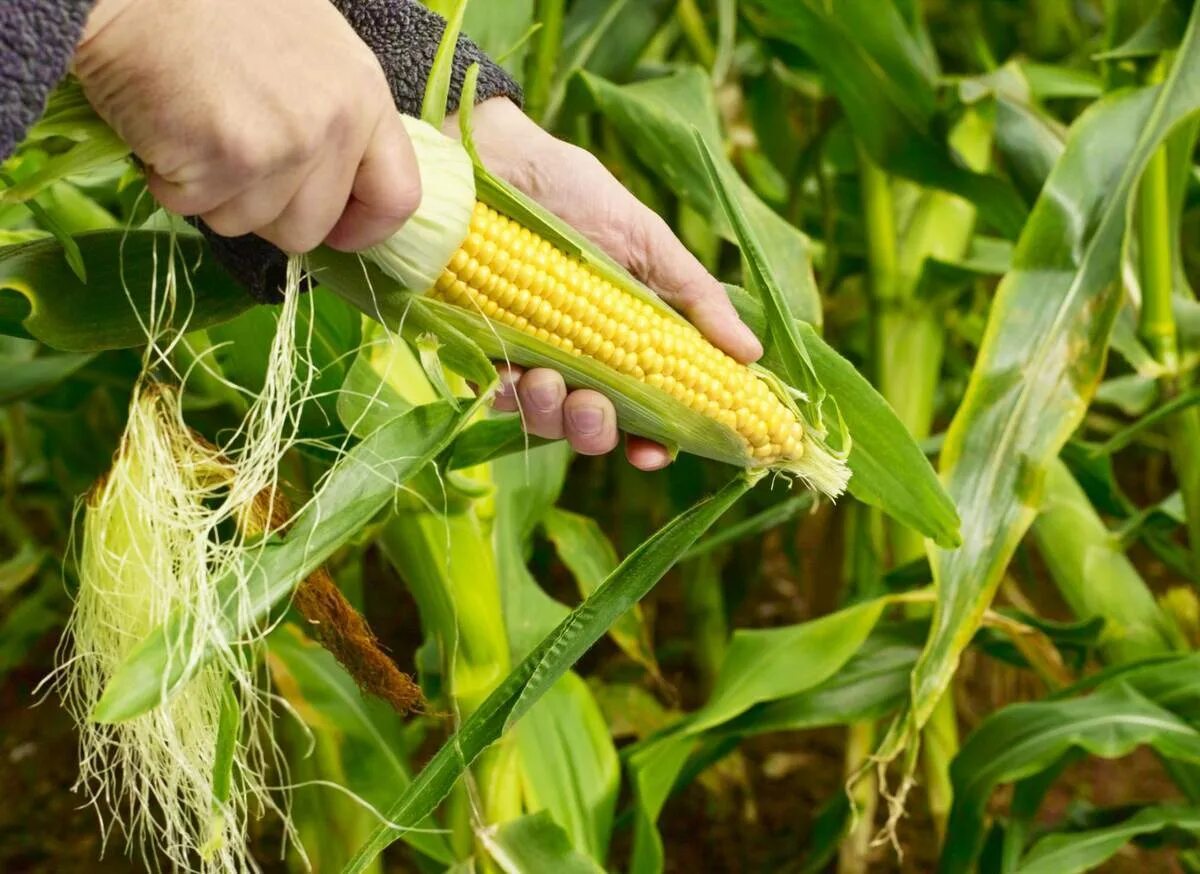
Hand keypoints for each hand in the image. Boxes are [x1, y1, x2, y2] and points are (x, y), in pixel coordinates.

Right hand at [74, 0, 419, 253]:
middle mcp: (333, 126)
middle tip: (232, 159)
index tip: (336, 232)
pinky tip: (166, 125)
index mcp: (364, 96)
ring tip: (196, 127)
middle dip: (265, 213)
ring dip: (211, 193)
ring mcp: (282, 146)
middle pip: (310, 228)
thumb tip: (339, 190)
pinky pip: (193, 207)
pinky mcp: (224, 160)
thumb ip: (337, 117)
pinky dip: (169, 180)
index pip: (397, 197)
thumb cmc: (217, 8)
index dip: (365, 229)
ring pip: (246, 224)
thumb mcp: (312, 49)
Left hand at [448, 99, 762, 470]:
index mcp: (628, 338)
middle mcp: (581, 357)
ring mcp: (530, 355)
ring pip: (545, 421)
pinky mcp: (481, 347)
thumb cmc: (572, 191)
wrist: (490, 156)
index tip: (653, 453)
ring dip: (550, 414)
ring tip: (544, 377)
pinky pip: (495, 397)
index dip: (654, 441)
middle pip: (596, 427)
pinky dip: (505, 394)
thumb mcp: (646, 240)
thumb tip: (752, 353)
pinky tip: (509, 370)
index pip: (649, 409)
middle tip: (593, 406)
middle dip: (596, 431)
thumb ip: (695, 298)